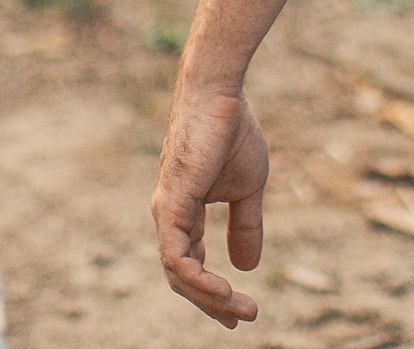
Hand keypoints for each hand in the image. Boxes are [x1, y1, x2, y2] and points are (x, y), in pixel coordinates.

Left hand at [153, 84, 270, 327]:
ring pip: (178, 273)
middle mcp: (169, 217)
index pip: (190, 264)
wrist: (220, 96)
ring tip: (240, 309)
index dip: (212, 290)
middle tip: (242, 318)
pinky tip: (222, 289)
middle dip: (212, 303)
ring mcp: (167, 212)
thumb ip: (244, 226)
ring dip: (209, 297)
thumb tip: (247, 267)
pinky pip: (177, 257)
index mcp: (184, 213)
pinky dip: (198, 280)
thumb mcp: (246, 189)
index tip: (239, 309)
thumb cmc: (231, 133)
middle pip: (182, 276)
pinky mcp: (171, 205)